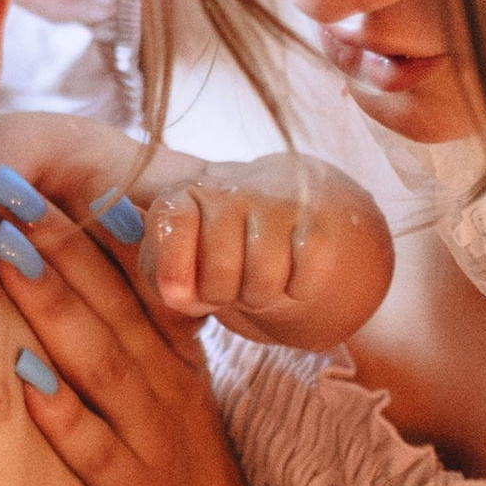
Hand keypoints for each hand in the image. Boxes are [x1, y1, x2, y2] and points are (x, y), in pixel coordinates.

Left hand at [0, 169, 267, 485]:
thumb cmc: (176, 475)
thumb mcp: (168, 396)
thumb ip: (132, 335)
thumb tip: (80, 265)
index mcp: (173, 359)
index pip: (138, 281)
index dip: (95, 228)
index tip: (53, 175)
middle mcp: (166, 389)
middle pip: (111, 304)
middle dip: (61, 244)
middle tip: (13, 190)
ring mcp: (152, 439)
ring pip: (99, 361)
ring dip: (52, 304)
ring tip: (7, 253)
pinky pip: (91, 445)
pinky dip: (59, 409)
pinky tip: (22, 373)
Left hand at [113, 153, 391, 352]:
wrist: (295, 212)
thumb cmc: (223, 249)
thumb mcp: (181, 262)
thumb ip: (164, 280)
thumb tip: (177, 293)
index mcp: (188, 194)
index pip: (172, 219)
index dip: (172, 265)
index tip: (177, 292)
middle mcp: (232, 190)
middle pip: (220, 267)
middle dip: (221, 294)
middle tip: (227, 287)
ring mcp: (280, 203)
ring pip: (264, 277)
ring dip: (260, 296)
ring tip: (258, 284)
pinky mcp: (320, 223)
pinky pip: (305, 277)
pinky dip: (297, 290)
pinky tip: (292, 277)